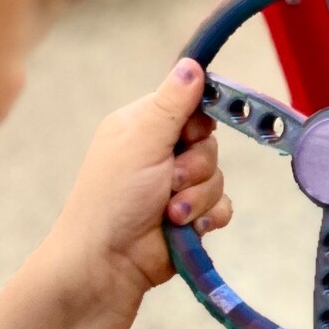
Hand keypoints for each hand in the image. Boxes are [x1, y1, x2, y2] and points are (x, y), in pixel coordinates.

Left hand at [42, 59, 231, 306]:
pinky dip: (208, 218)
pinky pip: (222, 206)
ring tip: (171, 215)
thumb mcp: (141, 140)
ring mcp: (176, 188)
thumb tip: (192, 63)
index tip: (190, 135)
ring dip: (197, 198)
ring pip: (218, 177)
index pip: (189, 106)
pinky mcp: (191, 218)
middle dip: (195, 167)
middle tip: (169, 182)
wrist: (106, 265)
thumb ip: (172, 103)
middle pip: (209, 144)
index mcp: (143, 127)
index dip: (196, 121)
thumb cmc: (113, 198)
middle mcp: (160, 154)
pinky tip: (190, 229)